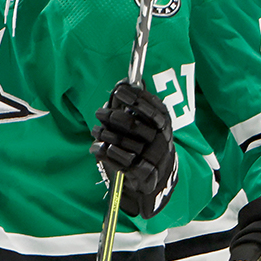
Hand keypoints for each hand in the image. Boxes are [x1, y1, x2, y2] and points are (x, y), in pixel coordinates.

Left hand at [90, 80, 177, 218]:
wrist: (154, 180)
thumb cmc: (144, 144)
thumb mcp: (143, 124)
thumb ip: (131, 105)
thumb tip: (124, 80)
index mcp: (164, 125)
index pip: (153, 109)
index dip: (136, 98)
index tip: (119, 91)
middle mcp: (162, 141)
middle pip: (134, 125)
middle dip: (113, 117)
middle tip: (99, 113)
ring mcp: (154, 158)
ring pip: (124, 143)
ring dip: (105, 135)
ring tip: (96, 130)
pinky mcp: (144, 174)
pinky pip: (122, 161)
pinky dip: (107, 153)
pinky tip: (98, 148)